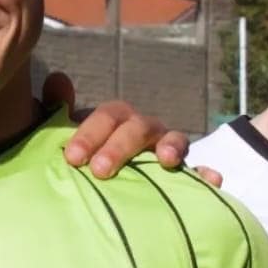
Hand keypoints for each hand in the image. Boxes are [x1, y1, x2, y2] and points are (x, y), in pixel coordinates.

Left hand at [41, 71, 221, 185]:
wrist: (106, 189)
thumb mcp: (69, 138)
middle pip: (137, 128)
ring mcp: (166, 149)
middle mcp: (143, 130)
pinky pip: (199, 172)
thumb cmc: (88, 160)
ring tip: (166, 160)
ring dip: (171, 147)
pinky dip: (206, 173)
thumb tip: (56, 78)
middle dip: (119, 147)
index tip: (73, 158)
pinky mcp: (184, 175)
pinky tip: (211, 180)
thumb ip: (58, 111)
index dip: (89, 134)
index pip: (106, 117)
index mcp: (116, 120)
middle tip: (100, 171)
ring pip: (173, 140)